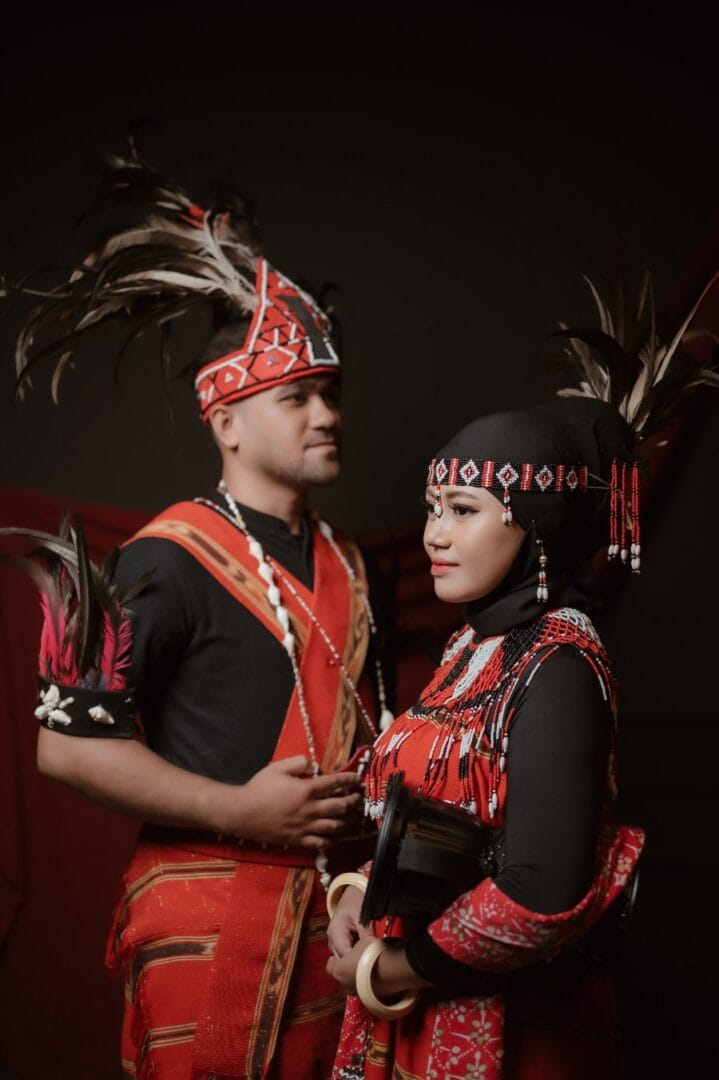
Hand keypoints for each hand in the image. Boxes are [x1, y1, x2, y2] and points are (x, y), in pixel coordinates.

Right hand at [221, 755, 361, 848]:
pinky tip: (334, 838)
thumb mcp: (278, 768)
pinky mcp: (298, 840)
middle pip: (339, 806)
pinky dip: (330, 841)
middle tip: (358, 798)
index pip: (334, 783)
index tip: (356, 778)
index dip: (348, 779)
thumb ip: (298, 762)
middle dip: (352, 802)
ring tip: (351, 818)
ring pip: (333, 826)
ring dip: (345, 821)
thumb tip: (312, 764)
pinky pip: (319, 843)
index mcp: (306, 790)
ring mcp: (305, 827)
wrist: (243, 813)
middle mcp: (310, 809)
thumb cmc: (259, 788)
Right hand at [327, 884, 371, 957]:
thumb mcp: (362, 915)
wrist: (352, 893)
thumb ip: (366, 933)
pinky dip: (354, 953)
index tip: (369, 961)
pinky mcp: (339, 941)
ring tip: (368, 955)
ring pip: (344, 957)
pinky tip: (364, 951)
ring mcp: (334, 941)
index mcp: (335, 932)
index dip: (356, 960)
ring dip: (355, 957)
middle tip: (371, 960)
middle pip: (342, 959)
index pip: (344, 955)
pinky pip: (346, 952)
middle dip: (355, 961)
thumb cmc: (356, 901)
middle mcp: (332, 939)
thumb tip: (371, 949)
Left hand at [327, 935, 433, 997]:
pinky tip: (374, 977)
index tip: (337, 956)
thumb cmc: (371, 954)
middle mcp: (344, 985)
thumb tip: (357, 949)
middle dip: (346, 970)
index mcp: (339, 971)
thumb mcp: (361, 942)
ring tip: (365, 969)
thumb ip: (354, 948)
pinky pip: (364, 990)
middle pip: (342, 977)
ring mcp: (357, 993)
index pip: (330, 967)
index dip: (334, 961)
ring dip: (356, 978)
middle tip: (353, 961)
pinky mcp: (369, 999)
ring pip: (352, 984)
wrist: (389, 971)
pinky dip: (366, 984)